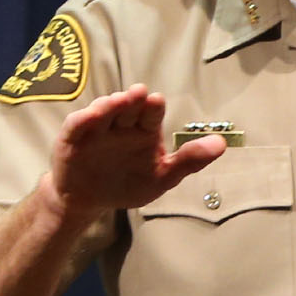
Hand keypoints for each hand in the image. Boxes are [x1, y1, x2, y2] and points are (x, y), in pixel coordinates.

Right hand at [48, 84, 226, 216]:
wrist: (89, 201)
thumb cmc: (128, 184)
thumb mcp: (162, 177)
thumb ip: (190, 161)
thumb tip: (222, 144)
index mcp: (144, 129)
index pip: (151, 113)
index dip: (153, 107)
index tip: (157, 101)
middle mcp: (121, 123)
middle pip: (127, 108)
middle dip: (132, 100)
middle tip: (139, 94)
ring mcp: (96, 129)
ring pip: (103, 111)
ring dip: (109, 105)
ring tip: (117, 102)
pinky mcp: (73, 139)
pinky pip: (77, 125)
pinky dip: (83, 119)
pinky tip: (91, 115)